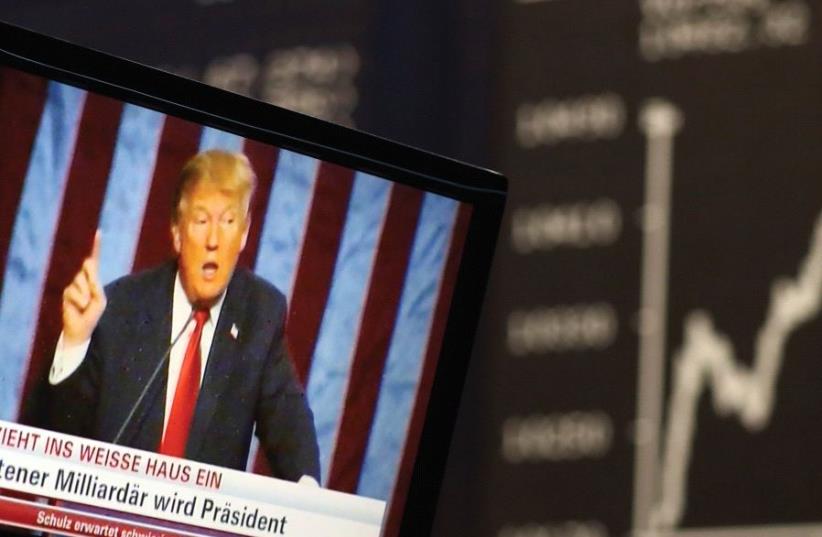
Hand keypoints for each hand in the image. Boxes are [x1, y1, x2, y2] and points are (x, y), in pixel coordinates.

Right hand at [62, 230, 106, 347]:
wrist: (80, 328)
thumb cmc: (92, 314)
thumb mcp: (100, 301)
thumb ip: (96, 286)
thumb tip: (89, 274)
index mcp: (94, 278)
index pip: (94, 260)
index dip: (96, 246)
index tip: (99, 232)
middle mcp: (83, 278)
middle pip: (89, 266)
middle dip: (92, 279)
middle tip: (92, 296)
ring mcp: (73, 284)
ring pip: (82, 281)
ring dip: (86, 295)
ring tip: (85, 305)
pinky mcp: (66, 291)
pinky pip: (74, 291)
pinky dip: (80, 301)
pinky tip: (79, 307)